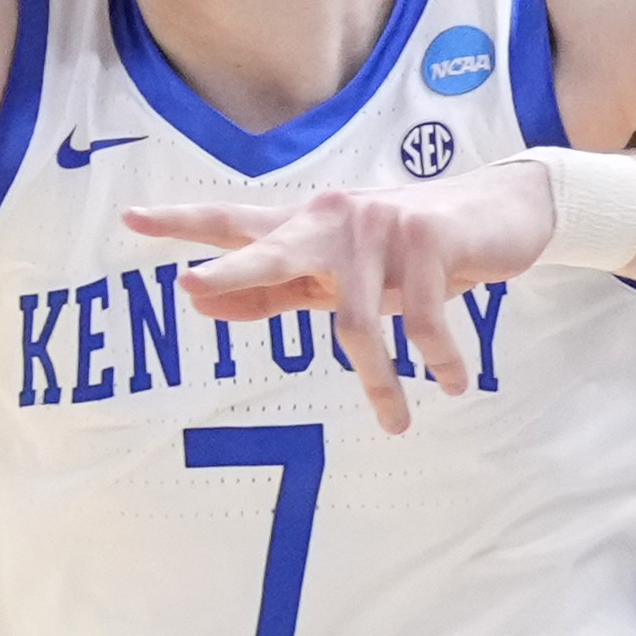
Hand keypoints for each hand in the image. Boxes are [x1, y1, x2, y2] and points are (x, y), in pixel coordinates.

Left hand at [123, 163, 554, 431]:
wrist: (504, 211)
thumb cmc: (410, 252)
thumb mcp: (342, 273)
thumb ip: (277, 288)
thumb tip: (204, 301)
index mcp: (307, 228)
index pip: (236, 223)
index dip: (184, 224)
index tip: (131, 221)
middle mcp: (334, 219)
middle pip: (271, 251)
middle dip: (233, 273)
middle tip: (190, 287)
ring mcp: (380, 227)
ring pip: (359, 322)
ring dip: (381, 383)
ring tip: (397, 423)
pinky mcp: (428, 240)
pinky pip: (424, 320)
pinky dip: (439, 359)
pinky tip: (452, 382)